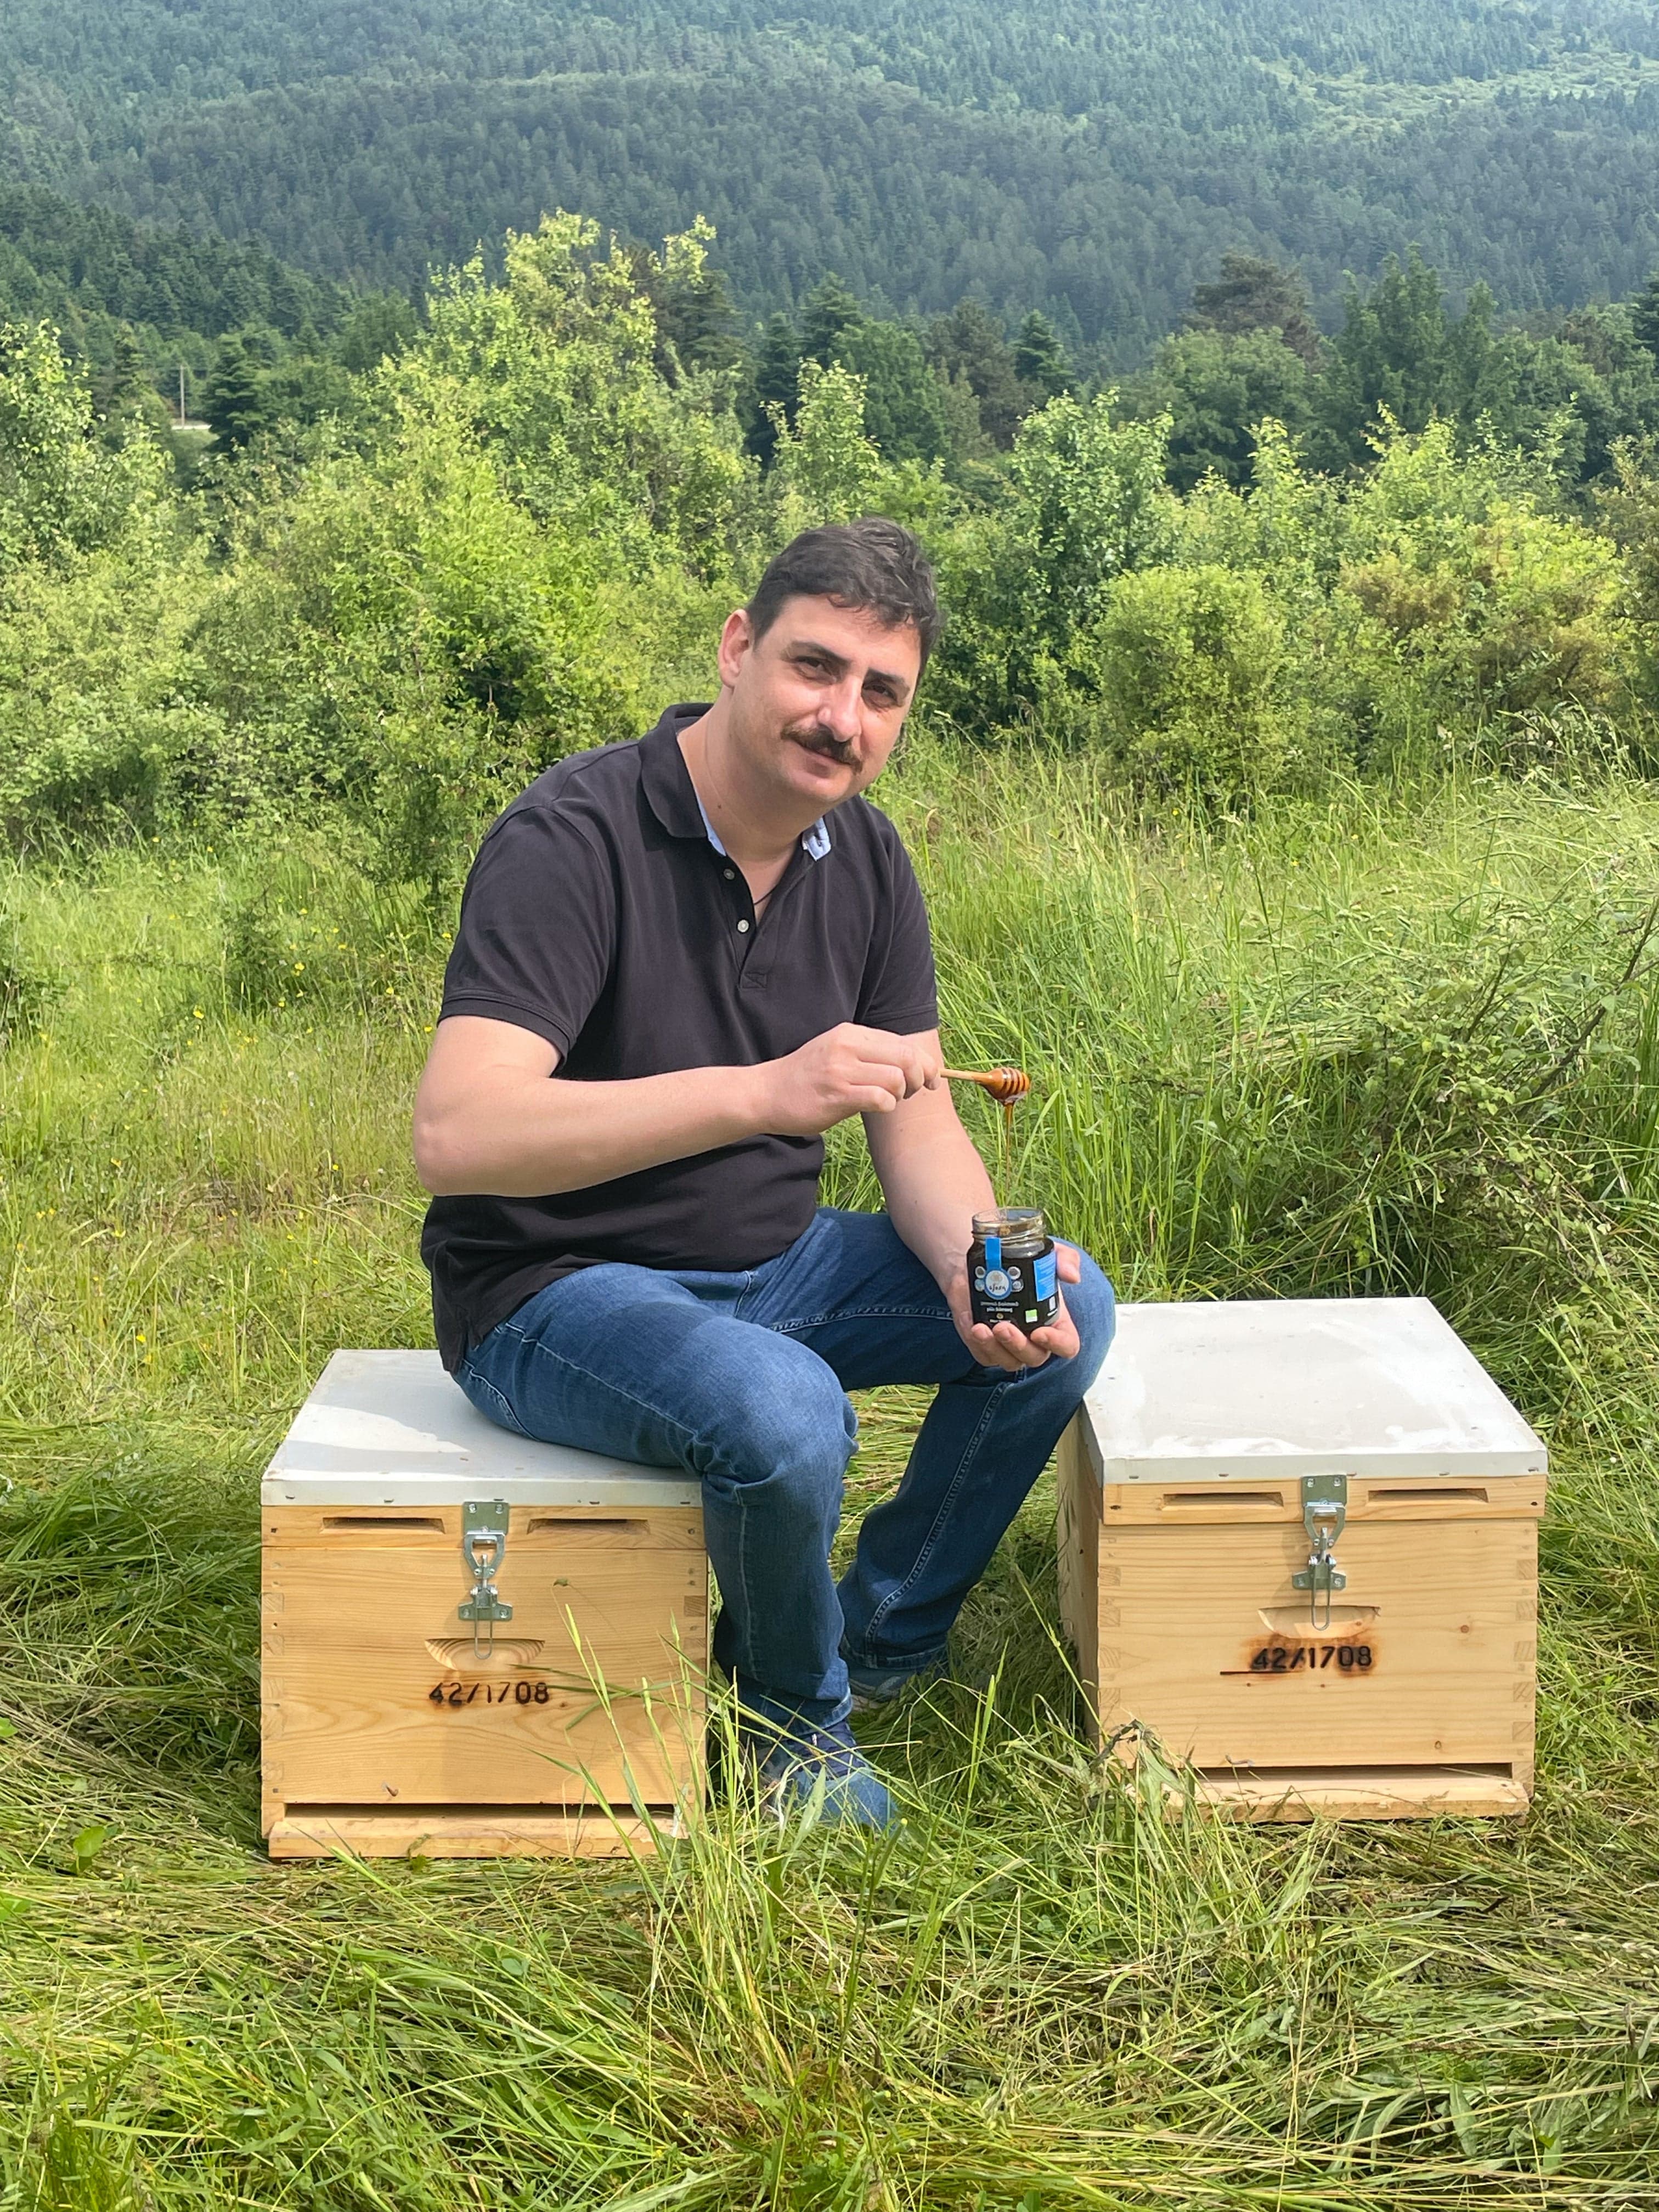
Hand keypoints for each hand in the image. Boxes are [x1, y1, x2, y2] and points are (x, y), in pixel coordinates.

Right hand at [756, 1023, 942, 1136]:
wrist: (765, 1094)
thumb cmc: (805, 1078)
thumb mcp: (836, 1052)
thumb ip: (868, 1053)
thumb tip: (911, 1064)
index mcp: (851, 1033)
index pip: (902, 1042)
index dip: (925, 1062)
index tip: (931, 1079)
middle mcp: (847, 1046)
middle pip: (906, 1057)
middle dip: (920, 1077)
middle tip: (913, 1092)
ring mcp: (841, 1070)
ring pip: (897, 1078)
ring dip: (902, 1094)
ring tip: (889, 1100)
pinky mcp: (837, 1095)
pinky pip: (880, 1099)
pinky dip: (887, 1105)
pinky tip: (877, 1107)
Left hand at [946, 1242, 1083, 1372]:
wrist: (986, 1262)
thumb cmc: (1023, 1263)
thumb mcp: (1049, 1255)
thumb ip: (1066, 1260)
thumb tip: (1072, 1276)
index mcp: (1056, 1323)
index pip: (1067, 1345)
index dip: (1057, 1343)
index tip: (1039, 1332)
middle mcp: (1035, 1340)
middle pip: (1034, 1357)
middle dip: (1018, 1345)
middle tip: (1002, 1327)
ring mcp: (1010, 1346)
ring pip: (1007, 1361)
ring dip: (993, 1348)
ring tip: (979, 1329)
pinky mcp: (987, 1347)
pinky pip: (983, 1354)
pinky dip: (975, 1342)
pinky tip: (968, 1322)